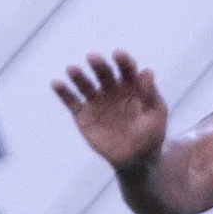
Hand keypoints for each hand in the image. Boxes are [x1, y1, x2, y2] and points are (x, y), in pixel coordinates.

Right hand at [53, 50, 169, 172]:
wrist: (136, 159)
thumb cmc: (151, 134)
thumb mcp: (156, 115)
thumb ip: (150, 94)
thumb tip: (147, 71)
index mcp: (131, 86)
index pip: (127, 69)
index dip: (123, 61)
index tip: (118, 54)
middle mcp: (111, 89)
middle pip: (104, 73)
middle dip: (99, 65)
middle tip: (93, 57)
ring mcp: (96, 101)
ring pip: (85, 85)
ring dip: (78, 76)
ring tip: (72, 69)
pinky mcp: (83, 115)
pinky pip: (72, 102)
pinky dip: (63, 93)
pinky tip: (56, 83)